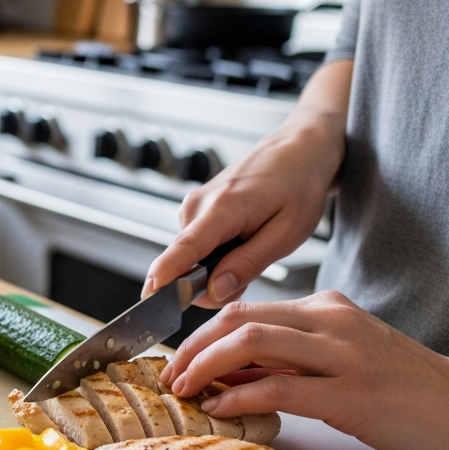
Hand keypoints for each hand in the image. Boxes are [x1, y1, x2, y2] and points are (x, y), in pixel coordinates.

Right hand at [143, 60, 351, 305]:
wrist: (298, 149)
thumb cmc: (299, 185)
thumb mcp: (286, 233)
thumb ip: (248, 264)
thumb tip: (214, 292)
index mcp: (222, 209)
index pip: (183, 249)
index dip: (165, 277)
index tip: (149, 299)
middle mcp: (198, 205)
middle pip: (185, 263)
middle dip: (211, 283)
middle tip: (250, 275)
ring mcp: (194, 205)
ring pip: (192, 258)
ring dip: (218, 268)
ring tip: (252, 248)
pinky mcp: (195, 208)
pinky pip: (197, 246)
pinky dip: (217, 254)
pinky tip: (243, 241)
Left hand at [159, 291, 448, 449]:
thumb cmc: (414, 392)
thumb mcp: (346, 361)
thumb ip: (293, 361)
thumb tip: (233, 376)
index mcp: (328, 309)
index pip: (247, 310)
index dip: (202, 334)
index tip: (179, 360)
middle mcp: (331, 322)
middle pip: (237, 319)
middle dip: (191, 346)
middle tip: (170, 375)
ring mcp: (342, 356)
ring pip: (250, 343)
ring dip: (205, 365)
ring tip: (185, 389)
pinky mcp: (352, 394)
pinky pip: (280, 387)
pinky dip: (240, 397)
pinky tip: (221, 409)